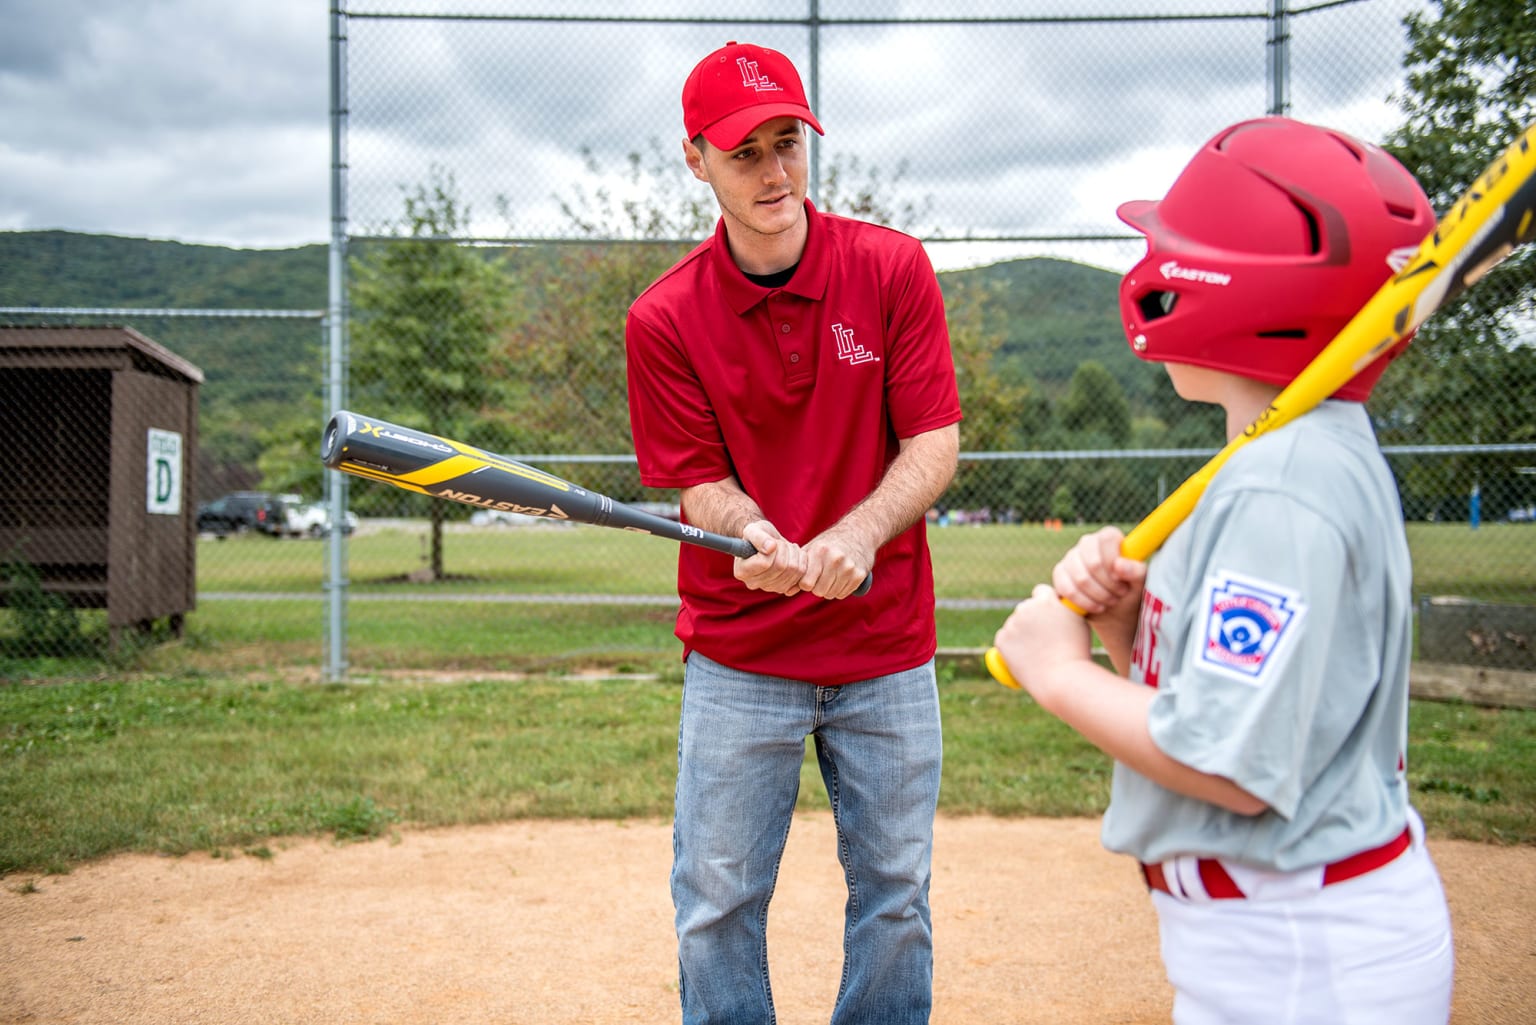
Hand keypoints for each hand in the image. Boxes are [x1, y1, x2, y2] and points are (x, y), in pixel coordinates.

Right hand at [738, 520, 808, 595]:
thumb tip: (770, 548)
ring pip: (793, 570)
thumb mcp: (753, 529)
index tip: (771, 542)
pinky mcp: (784, 588)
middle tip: (780, 542)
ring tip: (787, 547)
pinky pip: (802, 575)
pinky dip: (801, 561)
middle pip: (780, 566)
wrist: (767, 543)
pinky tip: (794, 555)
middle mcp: (753, 583)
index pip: (764, 563)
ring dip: (794, 553)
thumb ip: (758, 537)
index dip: (773, 549)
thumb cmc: (757, 535)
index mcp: (741, 571)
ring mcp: (770, 588)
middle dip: (784, 548)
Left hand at [801, 528, 874, 599]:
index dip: (805, 584)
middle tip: (820, 577)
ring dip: (828, 589)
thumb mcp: (812, 548)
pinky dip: (839, 590)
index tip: (808, 577)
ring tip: (830, 576)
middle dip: (817, 587)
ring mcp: (848, 567)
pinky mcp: (859, 575)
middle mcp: (834, 559)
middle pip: (818, 591)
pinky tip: (840, 577)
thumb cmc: (830, 542)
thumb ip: (798, 568)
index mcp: (820, 551)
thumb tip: (786, 591)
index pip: (806, 584)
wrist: (859, 532)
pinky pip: (842, 594)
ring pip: (831, 594)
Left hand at [992, 583, 1094, 706]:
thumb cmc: (1077, 653)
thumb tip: (1062, 604)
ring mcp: (1012, 624)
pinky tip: (1024, 656)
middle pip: (1026, 608)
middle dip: (1032, 618)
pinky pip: (1004, 638)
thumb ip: (1066, 609)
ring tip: (1037, 652)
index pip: (1041, 591)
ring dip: (1021, 633)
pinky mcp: (1002, 640)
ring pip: (1014, 624)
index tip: (1049, 613)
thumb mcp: (1079, 623)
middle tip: (1042, 637)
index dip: (1046, 602)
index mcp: (1046, 600)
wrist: (1062, 679)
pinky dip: (1011, 646)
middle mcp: (1026, 608)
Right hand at [1051, 526, 1144, 614]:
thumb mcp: (1140, 582)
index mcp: (1108, 537)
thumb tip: (1119, 565)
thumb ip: (1136, 571)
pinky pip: (1067, 589)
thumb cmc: (1130, 590)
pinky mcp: (1060, 573)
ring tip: (1111, 601)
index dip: (1113, 561)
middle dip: (1109, 584)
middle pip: (1094, 562)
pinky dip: (1085, 602)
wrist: (1114, 611)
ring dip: (1100, 596)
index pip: (1107, 539)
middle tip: (1120, 593)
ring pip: (1081, 578)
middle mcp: (1087, 542)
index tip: (1121, 578)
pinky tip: (1097, 606)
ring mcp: (1071, 557)